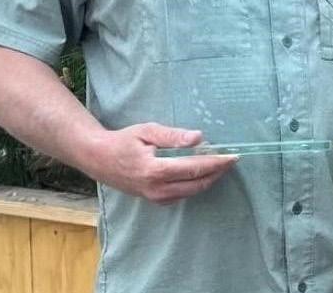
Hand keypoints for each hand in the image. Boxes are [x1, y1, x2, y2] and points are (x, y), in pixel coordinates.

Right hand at [82, 123, 237, 204]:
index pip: (194, 168)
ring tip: (221, 165)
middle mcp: (157, 189)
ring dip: (209, 179)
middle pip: (197, 183)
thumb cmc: (124, 141)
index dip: (216, 163)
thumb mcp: (147, 131)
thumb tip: (198, 137)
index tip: (233, 156)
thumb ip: (173, 136)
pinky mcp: (155, 200)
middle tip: (231, 160)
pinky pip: (182, 195)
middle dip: (217, 172)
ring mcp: (155, 198)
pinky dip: (195, 185)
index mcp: (155, 170)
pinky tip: (202, 174)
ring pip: (191, 192)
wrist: (99, 159)